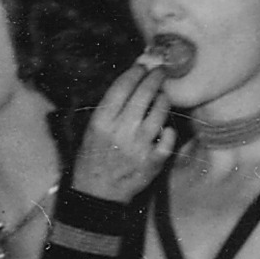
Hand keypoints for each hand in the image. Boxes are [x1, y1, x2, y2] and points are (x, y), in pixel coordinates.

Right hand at [72, 58, 175, 202]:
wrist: (97, 192)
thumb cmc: (93, 158)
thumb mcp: (90, 131)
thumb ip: (108, 109)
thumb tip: (128, 83)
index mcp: (101, 122)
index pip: (122, 87)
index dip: (135, 72)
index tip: (142, 66)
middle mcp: (121, 131)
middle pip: (144, 95)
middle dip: (155, 78)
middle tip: (161, 71)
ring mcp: (139, 146)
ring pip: (160, 112)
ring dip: (164, 99)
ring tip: (163, 95)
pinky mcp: (153, 161)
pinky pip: (169, 137)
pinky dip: (169, 130)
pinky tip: (165, 127)